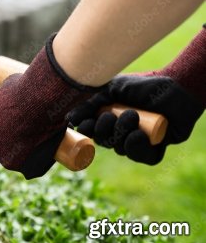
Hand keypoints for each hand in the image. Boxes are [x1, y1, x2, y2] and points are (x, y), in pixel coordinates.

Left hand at [0, 34, 102, 178]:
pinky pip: (26, 167)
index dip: (2, 128)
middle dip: (9, 143)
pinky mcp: (14, 163)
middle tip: (29, 135)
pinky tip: (47, 154)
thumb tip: (12, 90)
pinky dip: (35, 164)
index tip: (15, 125)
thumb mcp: (9, 85)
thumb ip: (6, 95)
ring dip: (22, 154)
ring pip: (10, 157)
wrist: (38, 98)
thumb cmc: (25, 87)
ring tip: (40, 142)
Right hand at [68, 27, 205, 164]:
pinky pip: (142, 157)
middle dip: (104, 131)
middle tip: (110, 116)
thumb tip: (68, 119)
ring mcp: (138, 141)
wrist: (174, 85)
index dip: (87, 131)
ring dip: (122, 134)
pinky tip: (138, 134)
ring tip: (132, 115)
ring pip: (121, 150)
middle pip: (104, 142)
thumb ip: (89, 103)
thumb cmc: (142, 85)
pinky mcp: (156, 148)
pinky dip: (136, 147)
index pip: (92, 131)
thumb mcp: (111, 89)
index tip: (85, 123)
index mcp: (109, 118)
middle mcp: (122, 132)